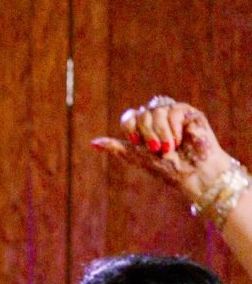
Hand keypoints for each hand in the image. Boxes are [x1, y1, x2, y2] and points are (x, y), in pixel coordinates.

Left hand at [94, 97, 237, 202]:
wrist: (191, 173)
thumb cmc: (166, 168)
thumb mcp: (137, 157)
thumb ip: (117, 147)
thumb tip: (93, 142)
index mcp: (143, 128)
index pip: (129, 117)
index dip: (130, 128)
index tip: (136, 143)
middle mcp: (157, 118)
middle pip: (142, 114)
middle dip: (147, 134)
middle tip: (156, 150)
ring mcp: (172, 113)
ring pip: (157, 110)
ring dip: (161, 133)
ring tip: (169, 148)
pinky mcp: (188, 112)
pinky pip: (174, 110)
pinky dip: (173, 127)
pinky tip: (179, 139)